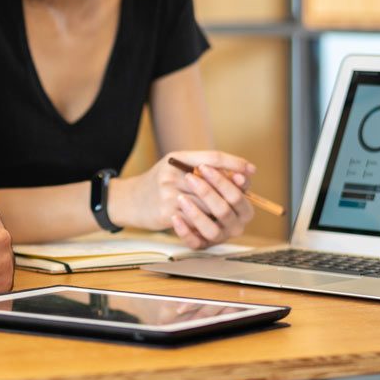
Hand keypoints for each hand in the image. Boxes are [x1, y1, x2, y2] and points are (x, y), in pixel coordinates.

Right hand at [112, 150, 255, 248]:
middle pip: (213, 182)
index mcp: (177, 159)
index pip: (212, 158)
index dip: (234, 163)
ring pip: (207, 204)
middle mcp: (172, 174)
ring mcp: (168, 195)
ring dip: (221, 208)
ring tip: (231, 209)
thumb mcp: (176, 165)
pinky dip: (207, 221)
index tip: (250, 169)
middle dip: (231, 189)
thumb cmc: (159, 183)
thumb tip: (237, 174)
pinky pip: (195, 219)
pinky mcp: (166, 213)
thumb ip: (202, 166)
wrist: (129, 200)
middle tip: (246, 192)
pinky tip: (214, 221)